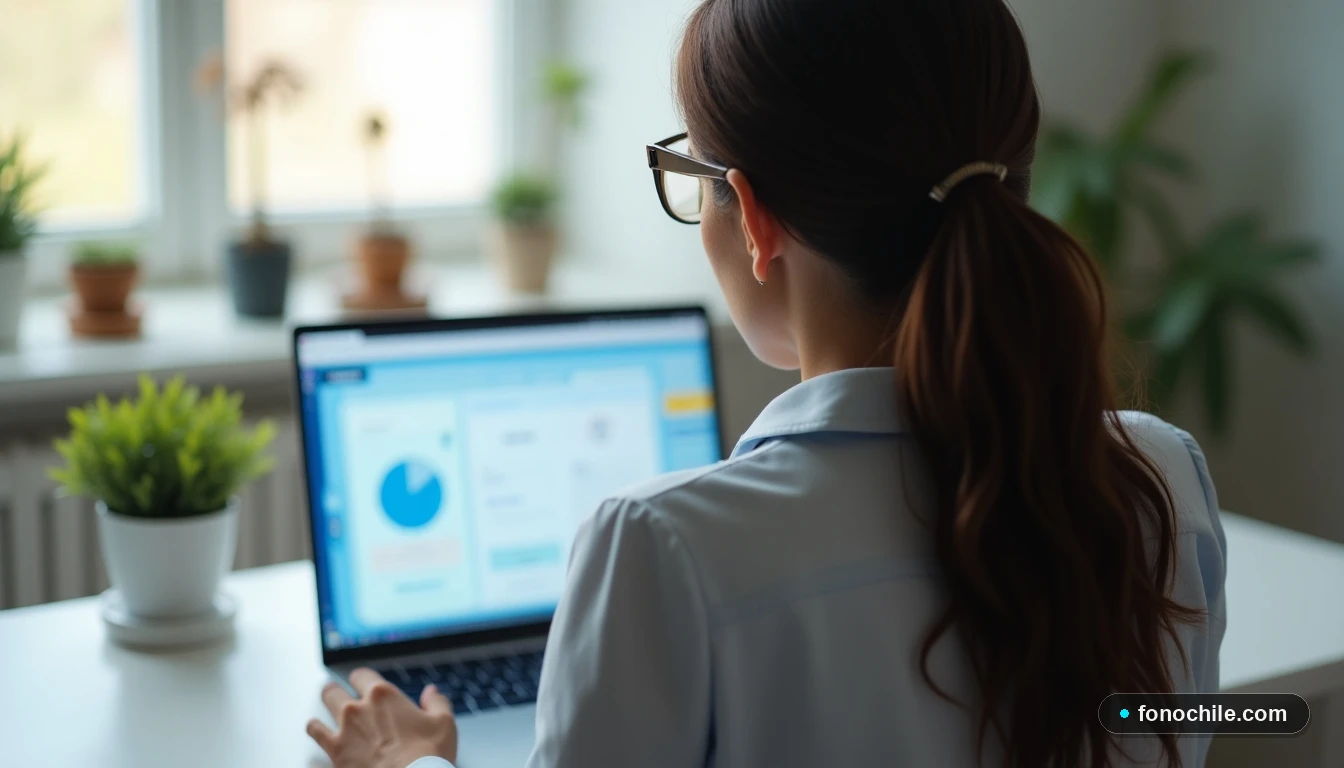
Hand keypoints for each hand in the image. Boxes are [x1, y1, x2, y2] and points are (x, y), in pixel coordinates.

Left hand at [307, 668, 458, 767]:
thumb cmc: (428, 755)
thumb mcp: (443, 723)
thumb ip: (436, 702)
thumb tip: (431, 692)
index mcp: (383, 695)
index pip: (362, 675)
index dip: (362, 679)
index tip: (364, 684)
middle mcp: (358, 708)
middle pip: (334, 691)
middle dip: (336, 692)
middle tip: (338, 695)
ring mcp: (342, 731)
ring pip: (321, 711)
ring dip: (323, 712)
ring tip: (324, 715)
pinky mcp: (334, 752)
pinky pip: (315, 734)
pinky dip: (316, 733)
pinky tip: (318, 735)